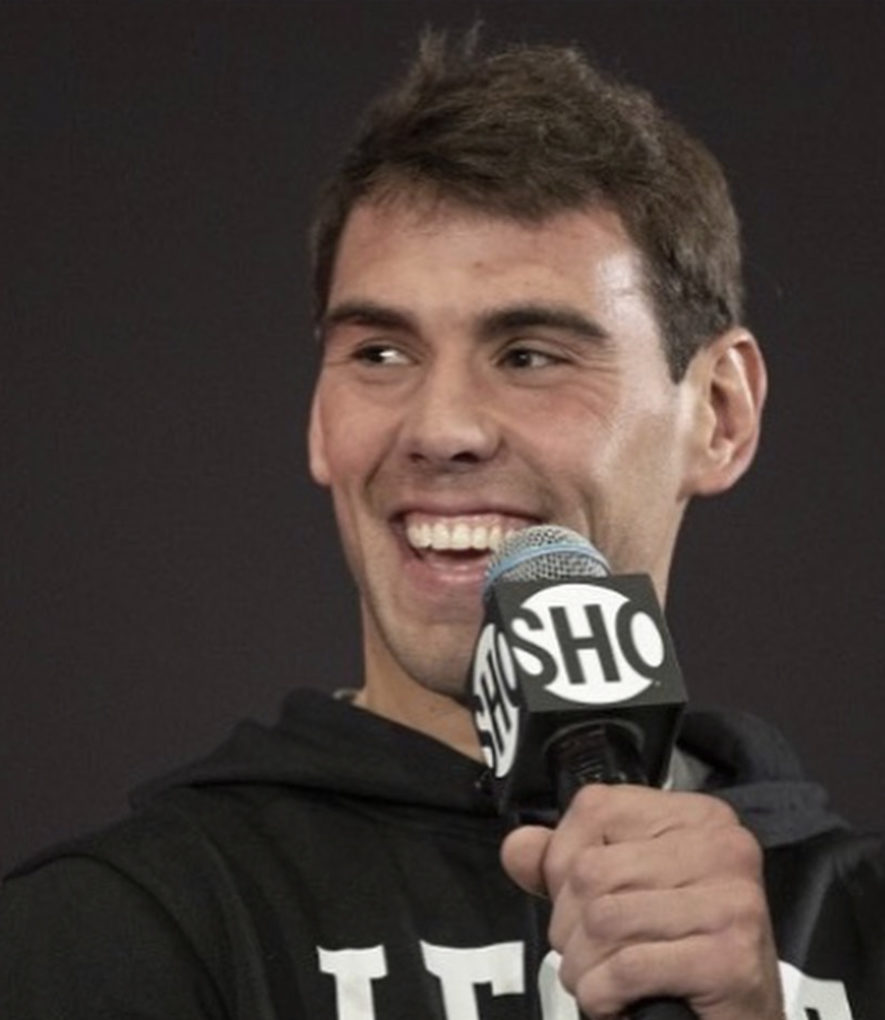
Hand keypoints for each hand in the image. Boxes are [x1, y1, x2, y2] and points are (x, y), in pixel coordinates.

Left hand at [501, 785, 783, 1019]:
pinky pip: (629, 966)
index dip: (563, 860)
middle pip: (593, 870)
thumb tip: (518, 846)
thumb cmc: (680, 952)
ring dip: (582, 965)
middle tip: (585, 953)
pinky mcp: (732, 958)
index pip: (595, 808)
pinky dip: (603, 994)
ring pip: (603, 919)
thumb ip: (564, 864)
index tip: (575, 900)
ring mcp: (734, 900)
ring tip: (597, 978)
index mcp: (697, 815)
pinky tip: (614, 1002)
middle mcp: (723, 846)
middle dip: (568, 925)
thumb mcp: (623, 892)